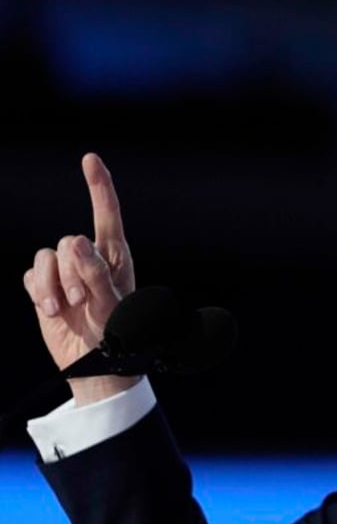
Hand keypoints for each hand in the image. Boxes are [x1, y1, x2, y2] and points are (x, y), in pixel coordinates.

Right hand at [22, 153, 137, 403]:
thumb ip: (96, 273)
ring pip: (45, 257)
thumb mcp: (113, 306)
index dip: (99, 186)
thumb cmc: (117, 336)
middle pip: (67, 242)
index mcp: (115, 258)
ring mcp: (66, 273)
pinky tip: (51, 311)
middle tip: (80, 299)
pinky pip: (31, 275)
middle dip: (69, 271)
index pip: (107, 215)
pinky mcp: (45, 288)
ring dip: (50, 283)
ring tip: (61, 309)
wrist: (96, 365)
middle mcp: (90, 260)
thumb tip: (75, 240)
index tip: (90, 158)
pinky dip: (38, 292)